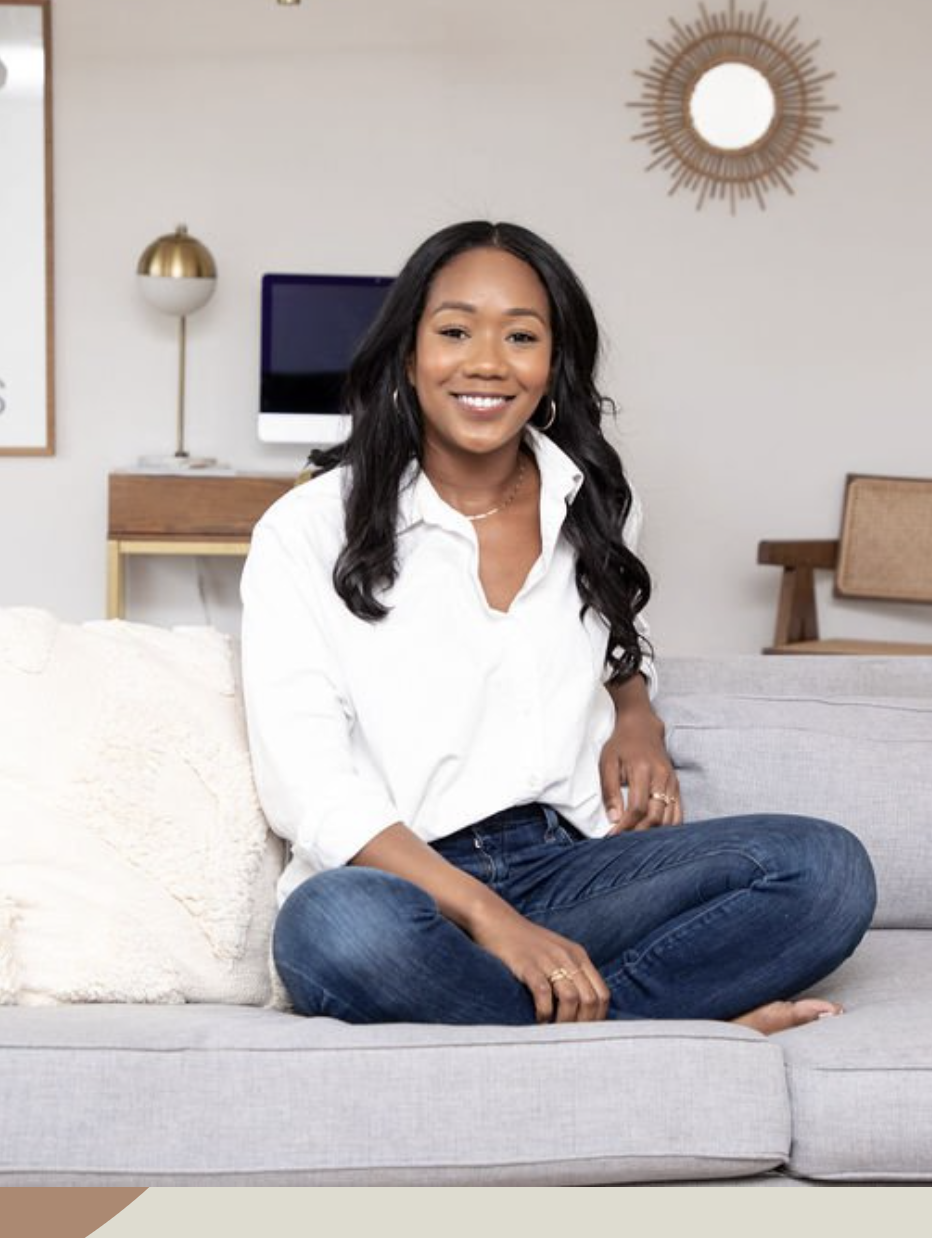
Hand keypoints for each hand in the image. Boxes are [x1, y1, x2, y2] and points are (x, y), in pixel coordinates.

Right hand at [468, 904, 610, 1022]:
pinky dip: (544, 1012)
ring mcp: (548, 959)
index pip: (602, 994)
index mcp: (578, 955)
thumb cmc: (524, 943)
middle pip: (590, 999)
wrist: (495, 920)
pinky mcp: (527, 964)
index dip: (598, 1018)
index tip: (586, 1033)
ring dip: (565, 1021)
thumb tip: (580, 1009)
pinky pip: (544, 993)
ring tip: (554, 1033)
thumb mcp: (555, 953)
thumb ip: (570, 973)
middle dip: (583, 1024)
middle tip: (570, 1038)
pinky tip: (538, 1020)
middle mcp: (568, 956)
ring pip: (571, 998)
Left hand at [600, 681, 682, 832]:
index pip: (638, 808)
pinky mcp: (677, 786)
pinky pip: (678, 813)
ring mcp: (672, 783)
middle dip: (639, 833)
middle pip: (656, 816)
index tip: (613, 836)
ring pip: (670, 818)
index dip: (626, 826)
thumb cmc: (621, 746)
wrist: (642, 727)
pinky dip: (668, 827)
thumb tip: (614, 819)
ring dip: (654, 833)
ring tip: (637, 840)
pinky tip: (655, 833)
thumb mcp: (607, 763)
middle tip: (624, 843)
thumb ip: (610, 791)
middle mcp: (662, 777)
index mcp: (642, 770)